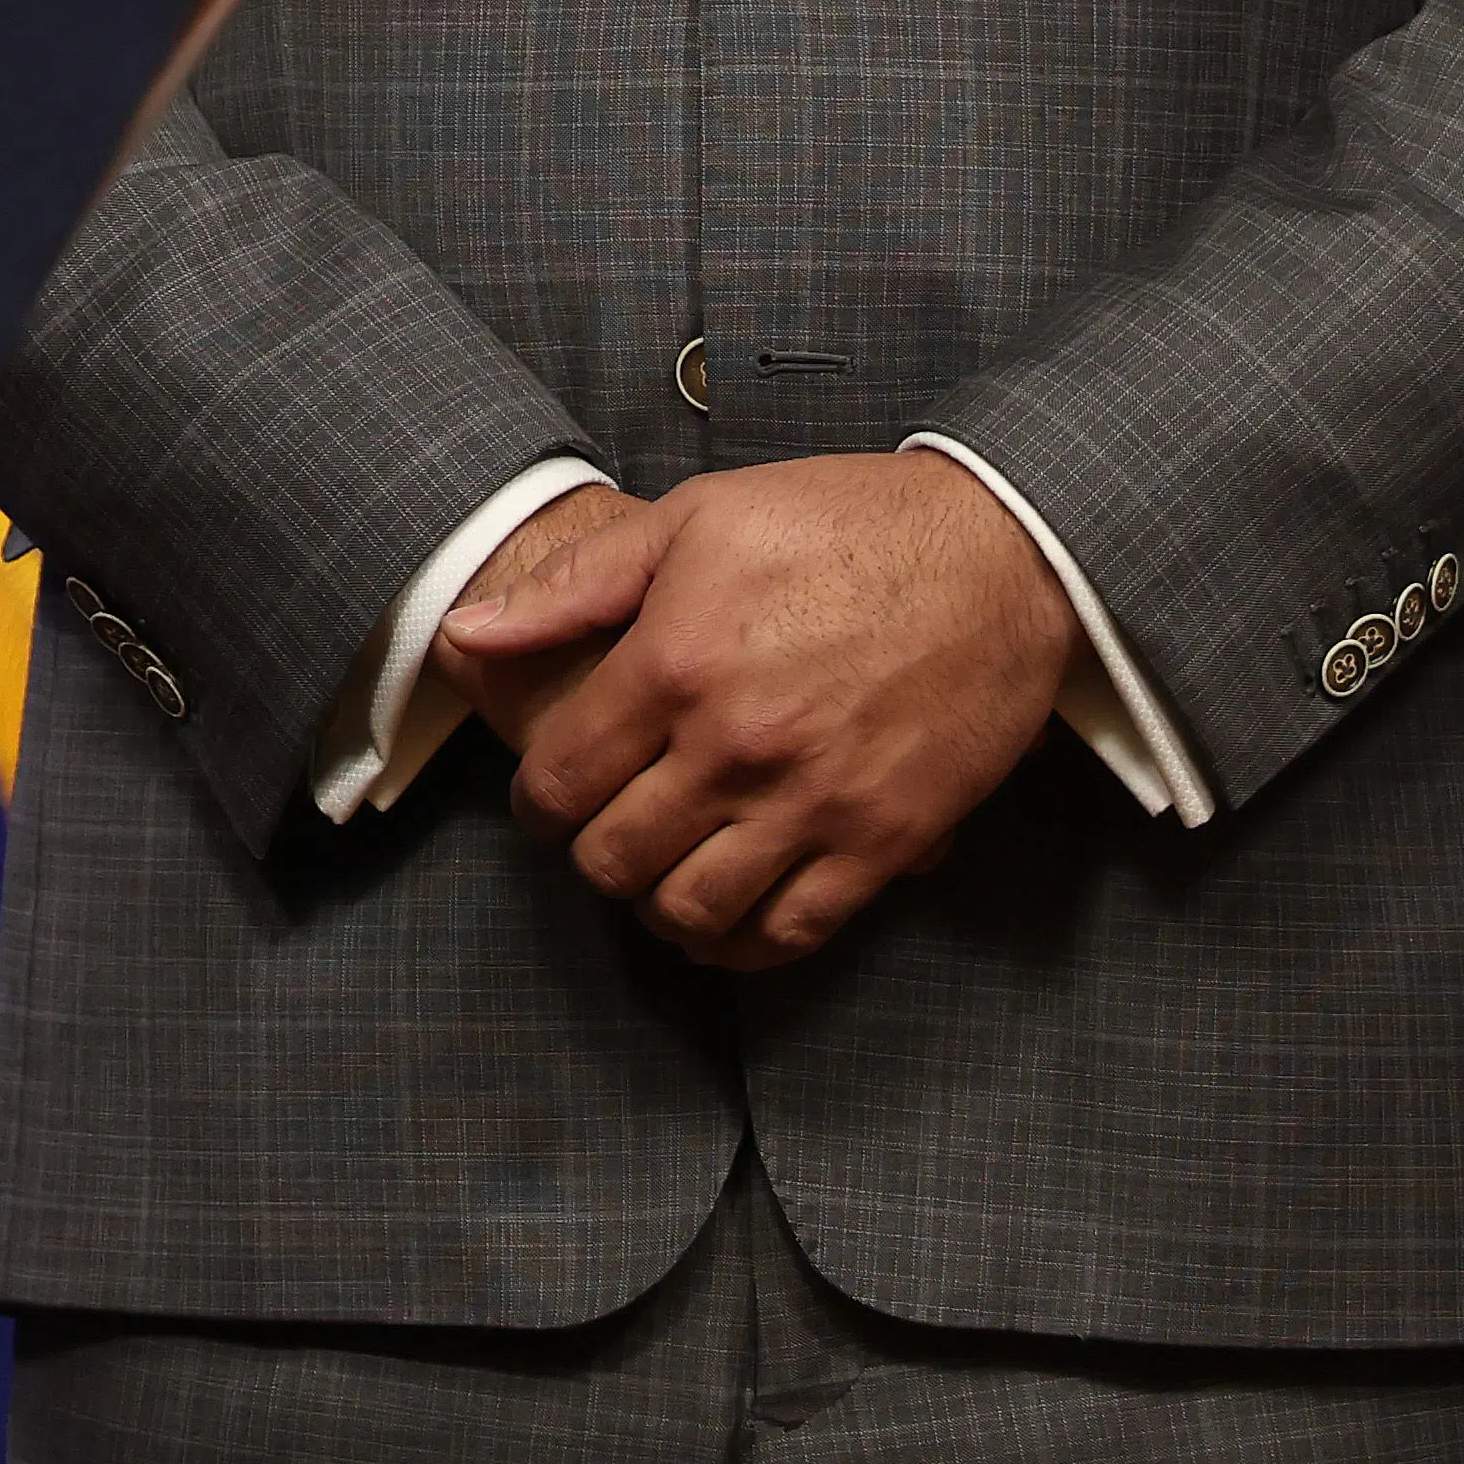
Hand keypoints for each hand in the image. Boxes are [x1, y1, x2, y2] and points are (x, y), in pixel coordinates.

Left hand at [443, 451, 1078, 967]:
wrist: (996, 553)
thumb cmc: (839, 523)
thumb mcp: (691, 520)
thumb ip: (572, 588)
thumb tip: (467, 632)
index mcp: (674, 666)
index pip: (560, 781)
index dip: (535, 804)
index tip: (546, 800)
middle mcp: (734, 747)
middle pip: (615, 857)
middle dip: (589, 855)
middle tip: (600, 835)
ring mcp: (812, 803)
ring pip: (692, 910)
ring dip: (657, 906)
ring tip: (657, 876)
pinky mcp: (885, 841)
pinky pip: (793, 932)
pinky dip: (743, 942)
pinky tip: (726, 918)